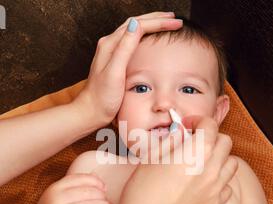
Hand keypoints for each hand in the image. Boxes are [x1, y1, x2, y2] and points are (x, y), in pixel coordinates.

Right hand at [29, 174, 112, 203]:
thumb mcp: (60, 192)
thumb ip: (77, 182)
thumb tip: (98, 176)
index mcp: (56, 188)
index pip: (81, 179)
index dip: (96, 182)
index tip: (104, 188)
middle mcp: (57, 200)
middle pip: (88, 192)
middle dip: (102, 195)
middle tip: (107, 200)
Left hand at [73, 11, 182, 128]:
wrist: (92, 111)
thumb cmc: (102, 96)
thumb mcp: (114, 72)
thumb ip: (124, 48)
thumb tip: (135, 24)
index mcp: (110, 45)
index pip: (138, 25)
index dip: (158, 22)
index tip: (175, 23)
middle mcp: (110, 45)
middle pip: (136, 23)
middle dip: (157, 19)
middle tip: (174, 18)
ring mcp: (112, 52)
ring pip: (134, 31)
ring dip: (151, 25)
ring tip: (165, 23)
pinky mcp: (115, 61)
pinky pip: (132, 41)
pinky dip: (145, 36)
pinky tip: (150, 39)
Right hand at [116, 116, 237, 203]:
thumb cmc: (143, 190)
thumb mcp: (152, 157)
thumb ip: (171, 140)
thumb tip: (180, 132)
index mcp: (196, 151)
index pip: (210, 125)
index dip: (197, 121)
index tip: (186, 126)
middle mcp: (212, 167)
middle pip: (225, 141)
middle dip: (211, 136)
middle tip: (194, 141)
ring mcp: (216, 187)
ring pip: (232, 163)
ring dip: (220, 157)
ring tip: (202, 161)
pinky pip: (228, 186)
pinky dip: (220, 180)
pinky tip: (204, 181)